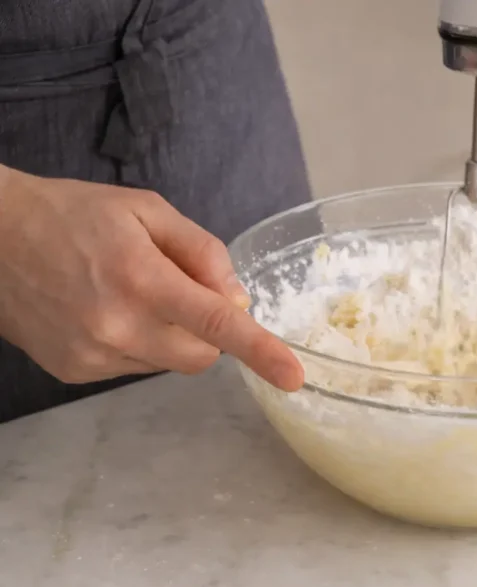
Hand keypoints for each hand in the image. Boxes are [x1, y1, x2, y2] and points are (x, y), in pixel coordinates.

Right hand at [0, 167, 303, 390]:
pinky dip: (138, 344)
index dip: (260, 351)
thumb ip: (203, 252)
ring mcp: (93, 354)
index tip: (294, 376)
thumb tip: (238, 299)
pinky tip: (105, 310)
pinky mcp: (75, 371)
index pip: (215, 322)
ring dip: (171, 336)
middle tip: (180, 290)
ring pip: (169, 363)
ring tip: (129, 293)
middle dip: (208, 330)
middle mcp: (117, 325)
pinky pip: (134, 367)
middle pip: (203, 355)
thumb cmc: (72, 214)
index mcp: (140, 278)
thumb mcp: (147, 210)